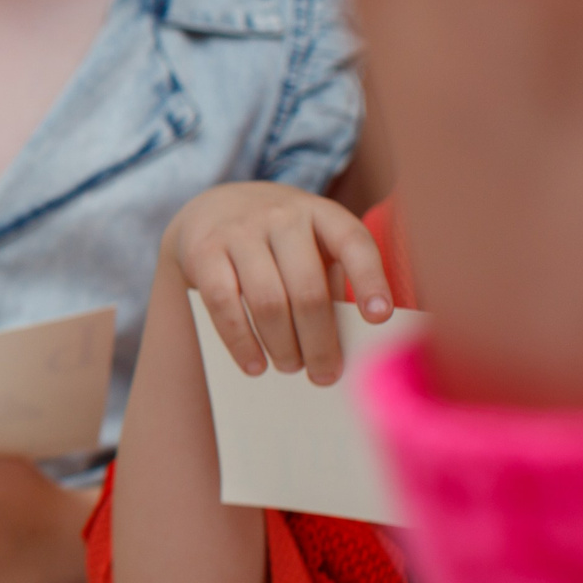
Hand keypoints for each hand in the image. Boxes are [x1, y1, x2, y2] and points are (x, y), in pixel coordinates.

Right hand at [168, 182, 391, 385]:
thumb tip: (342, 346)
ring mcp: (239, 231)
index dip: (369, 279)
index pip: (352, 242)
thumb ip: (326, 283)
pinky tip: (254, 363)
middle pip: (307, 287)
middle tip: (324, 374)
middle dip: (319, 340)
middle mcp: (281, 215)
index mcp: (320, 213)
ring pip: (268, 300)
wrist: (211, 208)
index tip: (379, 318)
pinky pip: (224, 304)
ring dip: (283, 345)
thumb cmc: (275, 241)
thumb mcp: (309, 247)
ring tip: (290, 367)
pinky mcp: (203, 251)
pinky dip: (241, 341)